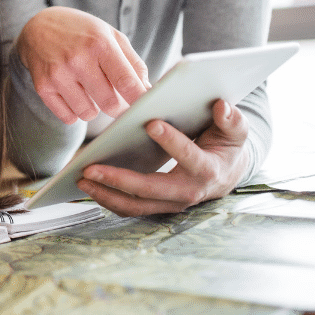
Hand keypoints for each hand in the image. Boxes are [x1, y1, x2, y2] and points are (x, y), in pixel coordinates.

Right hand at [18, 7, 149, 123]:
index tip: (146, 108)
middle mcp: (77, 59)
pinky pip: (68, 117)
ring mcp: (57, 74)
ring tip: (90, 93)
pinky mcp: (43, 87)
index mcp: (99, 43)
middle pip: (109, 103)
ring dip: (94, 109)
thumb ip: (133, 63)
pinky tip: (74, 96)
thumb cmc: (82, 32)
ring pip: (87, 114)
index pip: (126, 81)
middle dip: (119, 108)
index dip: (139, 100)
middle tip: (118, 102)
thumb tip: (147, 92)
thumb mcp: (111, 36)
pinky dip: (75, 112)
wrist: (38, 27)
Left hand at [77, 100, 249, 215]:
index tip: (150, 123)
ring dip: (106, 194)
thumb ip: (231, 119)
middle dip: (119, 180)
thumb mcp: (234, 131)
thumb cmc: (225, 146)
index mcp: (208, 170)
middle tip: (91, 168)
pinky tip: (88, 186)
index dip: (172, 142)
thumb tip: (221, 106)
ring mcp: (171, 203)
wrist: (228, 173)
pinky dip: (107, 200)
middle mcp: (188, 192)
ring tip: (81, 179)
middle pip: (151, 189)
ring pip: (135, 205)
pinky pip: (130, 208)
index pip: (190, 157)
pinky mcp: (158, 206)